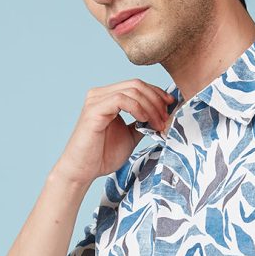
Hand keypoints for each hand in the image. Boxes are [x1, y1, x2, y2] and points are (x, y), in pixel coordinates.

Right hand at [56, 78, 174, 184]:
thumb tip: (161, 114)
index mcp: (108, 97)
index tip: (171, 107)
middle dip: (156, 100)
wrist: (83, 171)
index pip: (137, 85)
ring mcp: (96, 99)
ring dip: (150, 106)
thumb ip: (142, 122)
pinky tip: (144, 120)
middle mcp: (100, 94)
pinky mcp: (94, 109)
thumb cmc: (103, 155)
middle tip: (165, 118)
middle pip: (137, 84)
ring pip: (132, 90)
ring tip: (158, 123)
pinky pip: (121, 99)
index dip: (157, 93)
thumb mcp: (130, 135)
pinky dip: (137, 108)